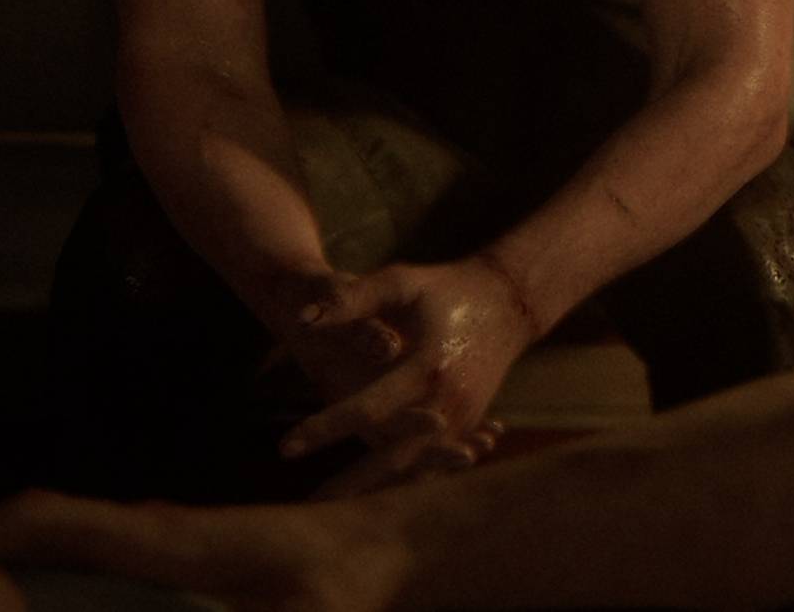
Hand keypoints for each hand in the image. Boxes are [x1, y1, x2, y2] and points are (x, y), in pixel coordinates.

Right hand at [0, 490, 405, 611]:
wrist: (384, 550)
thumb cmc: (336, 588)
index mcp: (163, 540)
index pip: (49, 518)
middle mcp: (153, 528)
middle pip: (43, 529)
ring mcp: (165, 535)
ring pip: (70, 542)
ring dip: (21, 571)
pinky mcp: (180, 549)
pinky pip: (100, 554)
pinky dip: (62, 574)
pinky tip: (61, 610)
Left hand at [281, 257, 537, 494]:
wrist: (508, 303)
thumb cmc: (445, 289)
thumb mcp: (400, 283)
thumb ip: (352, 300)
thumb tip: (302, 320)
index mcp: (427, 367)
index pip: (367, 408)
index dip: (325, 428)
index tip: (285, 447)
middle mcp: (448, 401)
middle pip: (393, 455)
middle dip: (352, 483)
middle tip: (309, 506)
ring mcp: (463, 417)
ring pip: (414, 466)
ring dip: (377, 489)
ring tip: (337, 511)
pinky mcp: (468, 424)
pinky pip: (432, 461)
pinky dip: (406, 480)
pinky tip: (377, 499)